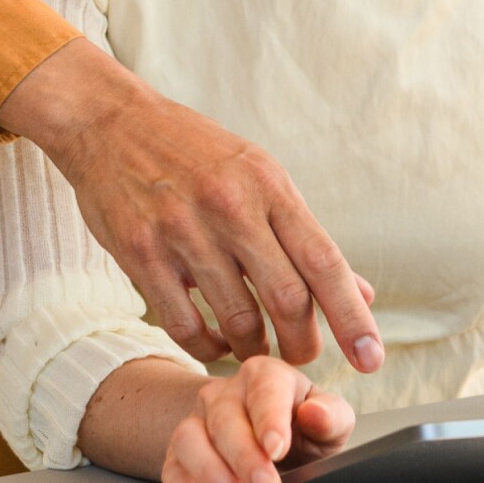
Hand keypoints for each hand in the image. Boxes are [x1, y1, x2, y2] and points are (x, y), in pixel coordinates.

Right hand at [0, 38, 384, 374]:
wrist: (111, 122)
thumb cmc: (194, 152)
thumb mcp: (257, 175)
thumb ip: (303, 237)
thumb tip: (362, 293)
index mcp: (267, 183)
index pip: (324, 260)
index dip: (352, 316)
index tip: (371, 360)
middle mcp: (229, 205)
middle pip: (287, 299)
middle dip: (302, 344)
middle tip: (302, 357)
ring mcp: (182, 230)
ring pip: (237, 320)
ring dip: (252, 348)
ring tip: (254, 348)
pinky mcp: (141, 252)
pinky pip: (184, 326)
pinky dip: (205, 347)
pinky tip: (212, 340)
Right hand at [163, 356, 355, 482]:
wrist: (274, 444)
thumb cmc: (304, 429)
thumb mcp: (331, 422)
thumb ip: (331, 416)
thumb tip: (316, 414)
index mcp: (265, 376)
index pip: (264, 389)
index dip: (269, 419)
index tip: (277, 449)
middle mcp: (226, 393)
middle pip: (225, 417)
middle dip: (245, 458)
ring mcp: (199, 421)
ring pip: (189, 438)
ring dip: (212, 474)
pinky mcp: (181, 453)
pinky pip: (171, 468)